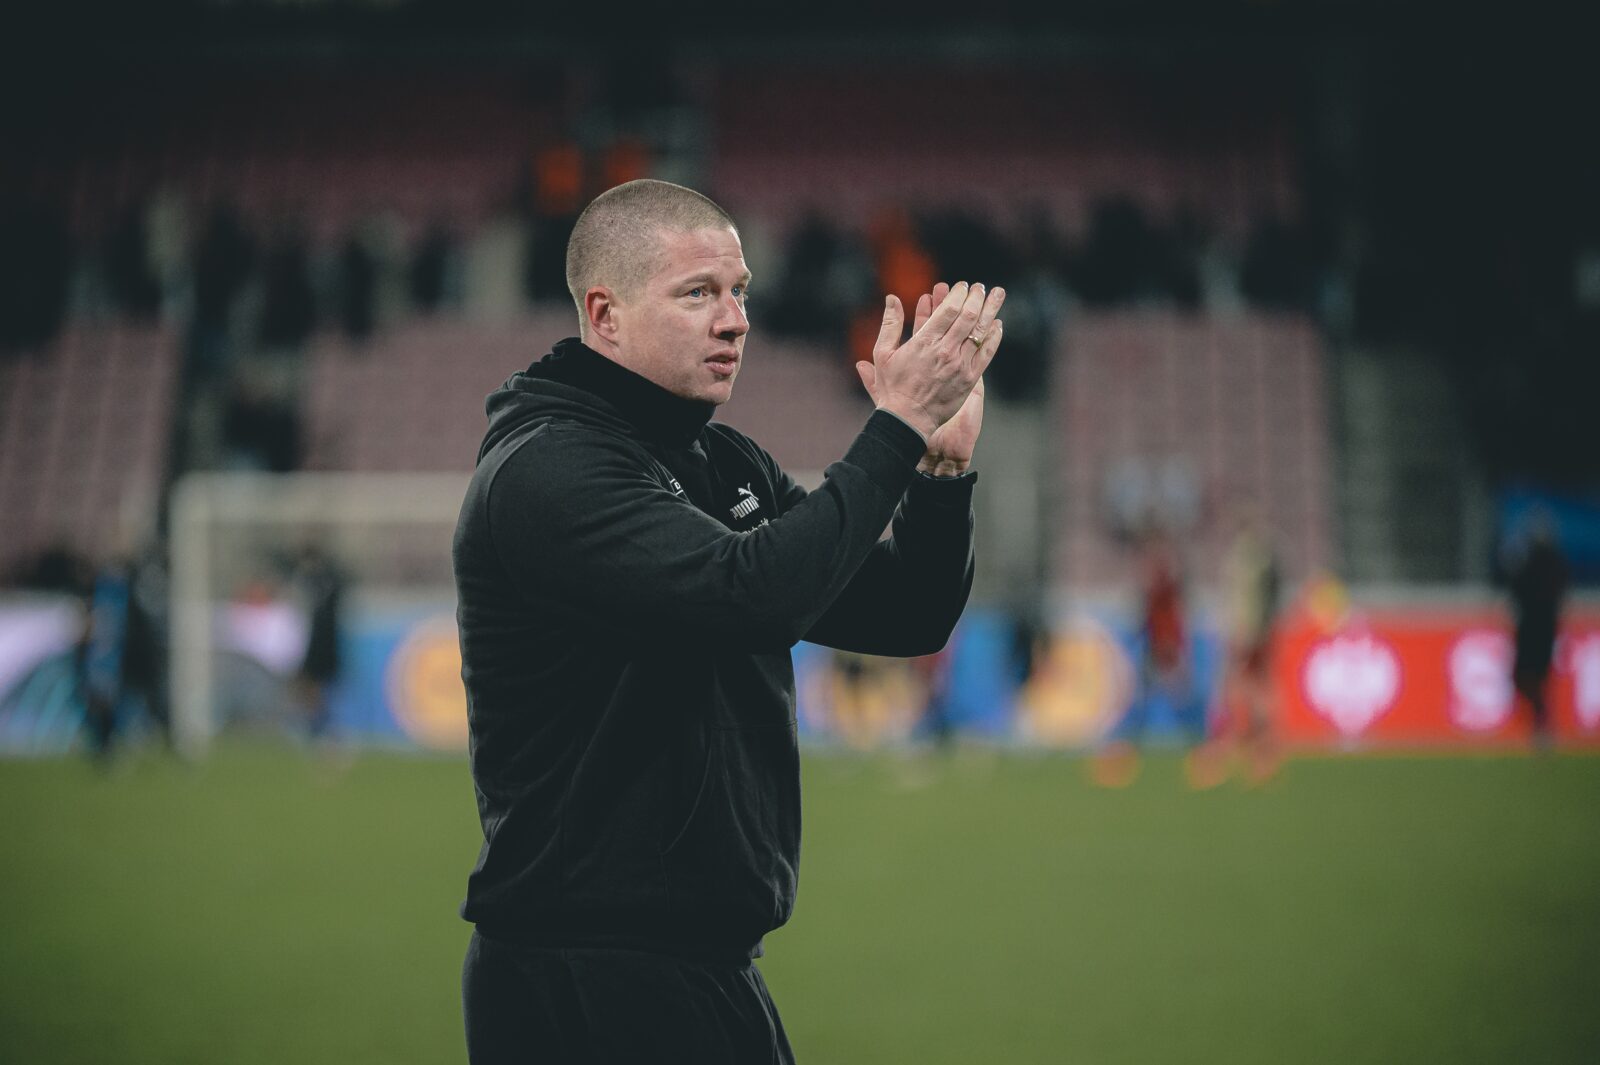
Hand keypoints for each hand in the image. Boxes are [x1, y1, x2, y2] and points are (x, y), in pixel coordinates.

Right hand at [857, 280, 1004, 439]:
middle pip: (968, 316)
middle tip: (981, 287)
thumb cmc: (893, 386)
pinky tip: (998, 324)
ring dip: (990, 310)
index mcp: (924, 342)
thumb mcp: (882, 353)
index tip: (962, 286)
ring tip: (998, 295)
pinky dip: (993, 337)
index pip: (949, 310)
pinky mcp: (970, 379)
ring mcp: (960, 365)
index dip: (958, 294)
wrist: (908, 419)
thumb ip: (890, 324)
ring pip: (980, 331)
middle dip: (977, 297)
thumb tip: (892, 298)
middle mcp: (945, 351)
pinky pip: (986, 353)